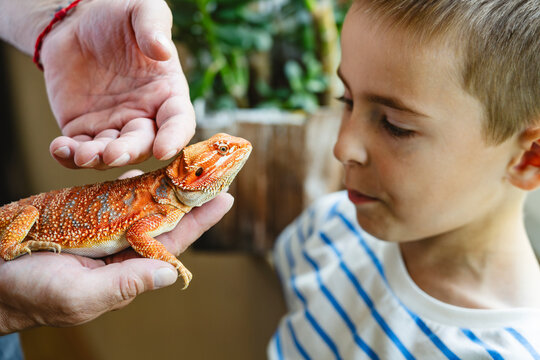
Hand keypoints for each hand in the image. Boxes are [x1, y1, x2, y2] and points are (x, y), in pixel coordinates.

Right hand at [0, 186, 232, 333]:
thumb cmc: (35, 293)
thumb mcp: (83, 295)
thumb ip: (127, 282)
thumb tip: (174, 275)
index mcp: (130, 268)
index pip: (173, 241)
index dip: (199, 221)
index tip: (226, 199)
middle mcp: (124, 249)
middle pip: (165, 219)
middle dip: (190, 198)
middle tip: (213, 174)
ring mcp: (107, 233)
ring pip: (143, 207)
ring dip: (164, 188)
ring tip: (186, 169)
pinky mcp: (87, 220)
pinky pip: (116, 200)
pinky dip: (131, 185)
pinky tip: (143, 172)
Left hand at [40, 0, 193, 168]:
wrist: (76, 24)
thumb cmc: (117, 16)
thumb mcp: (142, 10)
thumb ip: (154, 25)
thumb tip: (162, 50)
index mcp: (167, 94)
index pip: (179, 122)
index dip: (174, 138)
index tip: (164, 149)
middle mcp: (144, 115)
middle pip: (143, 144)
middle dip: (129, 152)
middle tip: (113, 153)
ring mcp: (114, 126)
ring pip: (111, 154)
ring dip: (98, 159)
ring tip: (82, 154)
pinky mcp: (84, 129)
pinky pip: (79, 150)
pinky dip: (70, 156)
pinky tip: (59, 148)